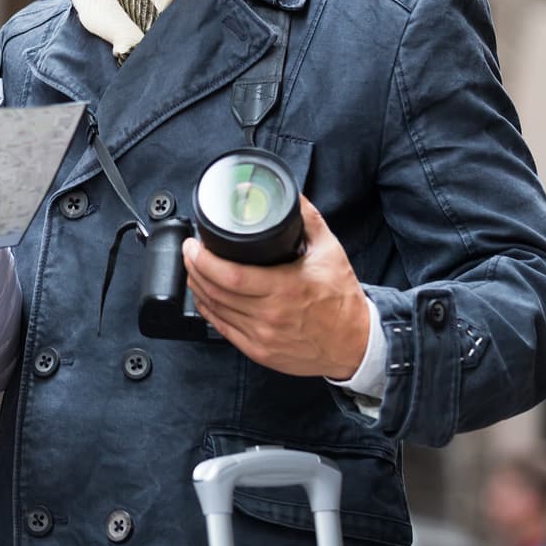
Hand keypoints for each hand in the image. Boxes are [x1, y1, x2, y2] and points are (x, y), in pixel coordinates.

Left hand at [182, 196, 370, 378]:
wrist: (356, 343)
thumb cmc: (342, 298)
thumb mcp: (329, 250)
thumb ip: (307, 218)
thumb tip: (290, 194)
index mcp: (285, 289)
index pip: (230, 275)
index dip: (203, 260)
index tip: (194, 245)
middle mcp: (270, 316)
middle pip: (215, 292)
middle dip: (194, 268)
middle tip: (190, 251)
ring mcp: (262, 337)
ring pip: (215, 310)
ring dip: (198, 288)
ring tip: (194, 269)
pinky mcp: (260, 352)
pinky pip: (223, 330)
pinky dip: (208, 310)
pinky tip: (204, 297)